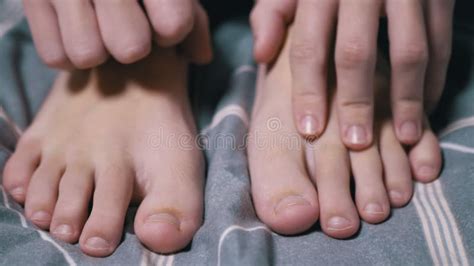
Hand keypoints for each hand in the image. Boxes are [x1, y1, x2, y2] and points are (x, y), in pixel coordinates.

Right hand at [24, 0, 211, 68]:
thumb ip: (194, 19)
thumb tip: (200, 57)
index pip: (173, 25)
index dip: (170, 31)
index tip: (161, 21)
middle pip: (131, 48)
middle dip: (133, 44)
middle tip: (126, 26)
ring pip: (88, 56)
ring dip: (98, 50)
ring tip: (98, 28)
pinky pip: (56, 57)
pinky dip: (67, 52)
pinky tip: (75, 29)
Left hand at [251, 0, 453, 148]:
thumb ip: (272, 14)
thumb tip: (262, 54)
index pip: (308, 47)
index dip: (308, 91)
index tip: (309, 130)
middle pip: (356, 53)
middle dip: (356, 103)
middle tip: (356, 144)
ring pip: (409, 51)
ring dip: (407, 98)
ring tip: (405, 137)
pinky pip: (441, 41)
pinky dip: (435, 75)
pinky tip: (425, 104)